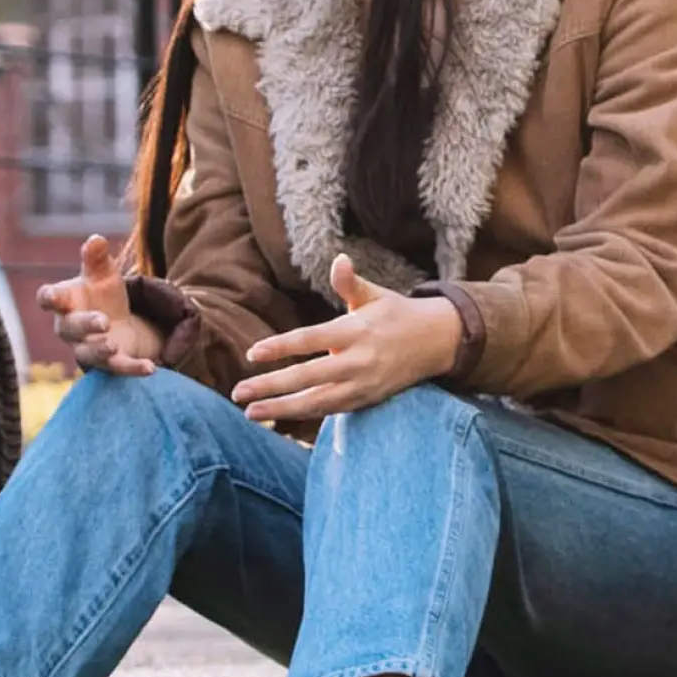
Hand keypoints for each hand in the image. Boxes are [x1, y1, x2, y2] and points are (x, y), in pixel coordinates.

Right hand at [35, 234, 163, 376]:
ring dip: (100, 350)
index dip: (49, 298)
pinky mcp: (109, 364)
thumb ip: (96, 257)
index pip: (48, 298)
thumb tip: (97, 239)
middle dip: (85, 324)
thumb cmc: (101, 293)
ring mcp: (88, 348)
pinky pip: (118, 369)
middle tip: (102, 321)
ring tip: (113, 344)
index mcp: (65, 301)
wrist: (117, 322)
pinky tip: (150, 367)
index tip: (51, 297)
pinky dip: (133, 369)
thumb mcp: (102, 272)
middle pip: (70, 328)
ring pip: (88, 354)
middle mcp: (70, 328)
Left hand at [232, 254, 461, 425]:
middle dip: (272, 387)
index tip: (252, 354)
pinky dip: (305, 415)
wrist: (437, 343)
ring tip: (250, 413)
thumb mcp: (374, 295)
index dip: (281, 347)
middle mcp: (359, 361)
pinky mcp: (367, 400)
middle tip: (238, 393)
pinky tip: (278, 417)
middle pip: (309, 377)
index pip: (311, 340)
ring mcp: (363, 385)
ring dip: (282, 409)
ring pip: (318, 402)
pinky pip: (331, 411)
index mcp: (356, 331)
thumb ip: (350, 283)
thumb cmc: (395, 314)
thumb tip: (339, 259)